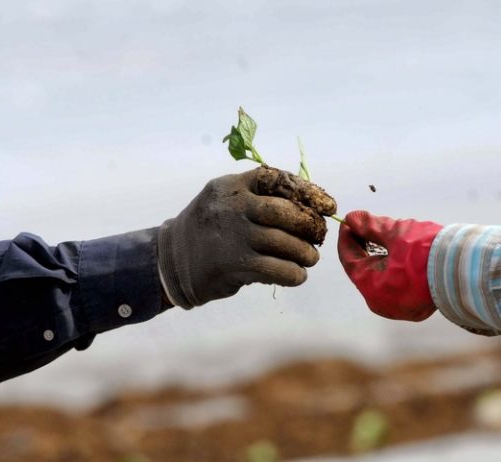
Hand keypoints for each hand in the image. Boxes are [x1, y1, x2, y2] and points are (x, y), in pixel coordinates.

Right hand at [158, 167, 334, 307]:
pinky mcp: (233, 265)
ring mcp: (232, 236)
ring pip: (285, 242)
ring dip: (305, 253)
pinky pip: (276, 269)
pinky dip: (294, 274)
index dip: (308, 191)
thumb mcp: (226, 201)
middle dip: (310, 225)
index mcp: (232, 186)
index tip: (328, 205)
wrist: (172, 261)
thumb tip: (312, 207)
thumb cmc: (211, 230)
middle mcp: (232, 207)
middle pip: (286, 212)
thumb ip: (259, 197)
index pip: (276, 179)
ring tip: (310, 258)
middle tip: (317, 236)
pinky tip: (298, 275)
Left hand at [338, 211, 442, 320]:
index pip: (350, 261)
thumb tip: (352, 218)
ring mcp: (401, 308)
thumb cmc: (430, 252)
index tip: (349, 222)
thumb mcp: (396, 234)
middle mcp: (384, 304)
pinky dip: (395, 267)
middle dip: (364, 246)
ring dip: (380, 255)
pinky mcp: (416, 306)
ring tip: (384, 234)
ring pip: (382, 277)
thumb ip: (371, 226)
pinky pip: (396, 284)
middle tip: (364, 225)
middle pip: (365, 270)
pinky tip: (400, 251)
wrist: (470, 269)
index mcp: (373, 289)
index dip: (347, 239)